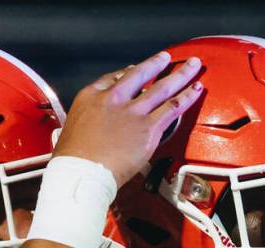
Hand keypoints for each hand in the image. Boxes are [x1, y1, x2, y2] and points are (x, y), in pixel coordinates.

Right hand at [53, 51, 203, 186]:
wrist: (82, 173)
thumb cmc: (72, 160)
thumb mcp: (69, 130)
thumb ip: (86, 122)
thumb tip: (92, 127)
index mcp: (91, 97)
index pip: (112, 78)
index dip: (127, 72)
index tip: (135, 69)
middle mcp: (114, 99)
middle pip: (140, 75)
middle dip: (156, 64)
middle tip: (167, 58)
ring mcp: (133, 112)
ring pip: (162, 88)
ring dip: (180, 74)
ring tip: (191, 66)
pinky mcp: (148, 128)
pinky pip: (173, 108)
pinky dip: (187, 97)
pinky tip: (195, 90)